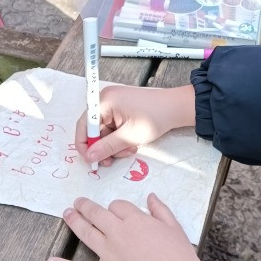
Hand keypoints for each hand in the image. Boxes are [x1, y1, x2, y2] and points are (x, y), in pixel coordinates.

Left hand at [47, 193, 205, 260]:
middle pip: (97, 214)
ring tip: (66, 214)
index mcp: (135, 220)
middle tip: (77, 203)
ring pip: (86, 233)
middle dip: (85, 206)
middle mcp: (118, 234)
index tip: (117, 210)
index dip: (116, 207)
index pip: (117, 206)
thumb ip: (160, 210)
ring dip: (74, 222)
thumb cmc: (180, 257)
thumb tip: (150, 197)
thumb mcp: (174, 227)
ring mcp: (109, 255)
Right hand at [75, 84, 195, 166]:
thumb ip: (107, 147)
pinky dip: (119, 138)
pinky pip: (113, 126)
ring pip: (104, 131)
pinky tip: (131, 143)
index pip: (84, 125)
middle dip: (104, 147)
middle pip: (94, 129)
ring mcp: (114, 103)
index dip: (85, 145)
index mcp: (104, 101)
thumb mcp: (129, 136)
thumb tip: (89, 157)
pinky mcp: (121, 107)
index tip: (91, 161)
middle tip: (112, 161)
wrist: (177, 107)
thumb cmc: (156, 117)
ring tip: (129, 150)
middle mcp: (106, 99)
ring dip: (114, 145)